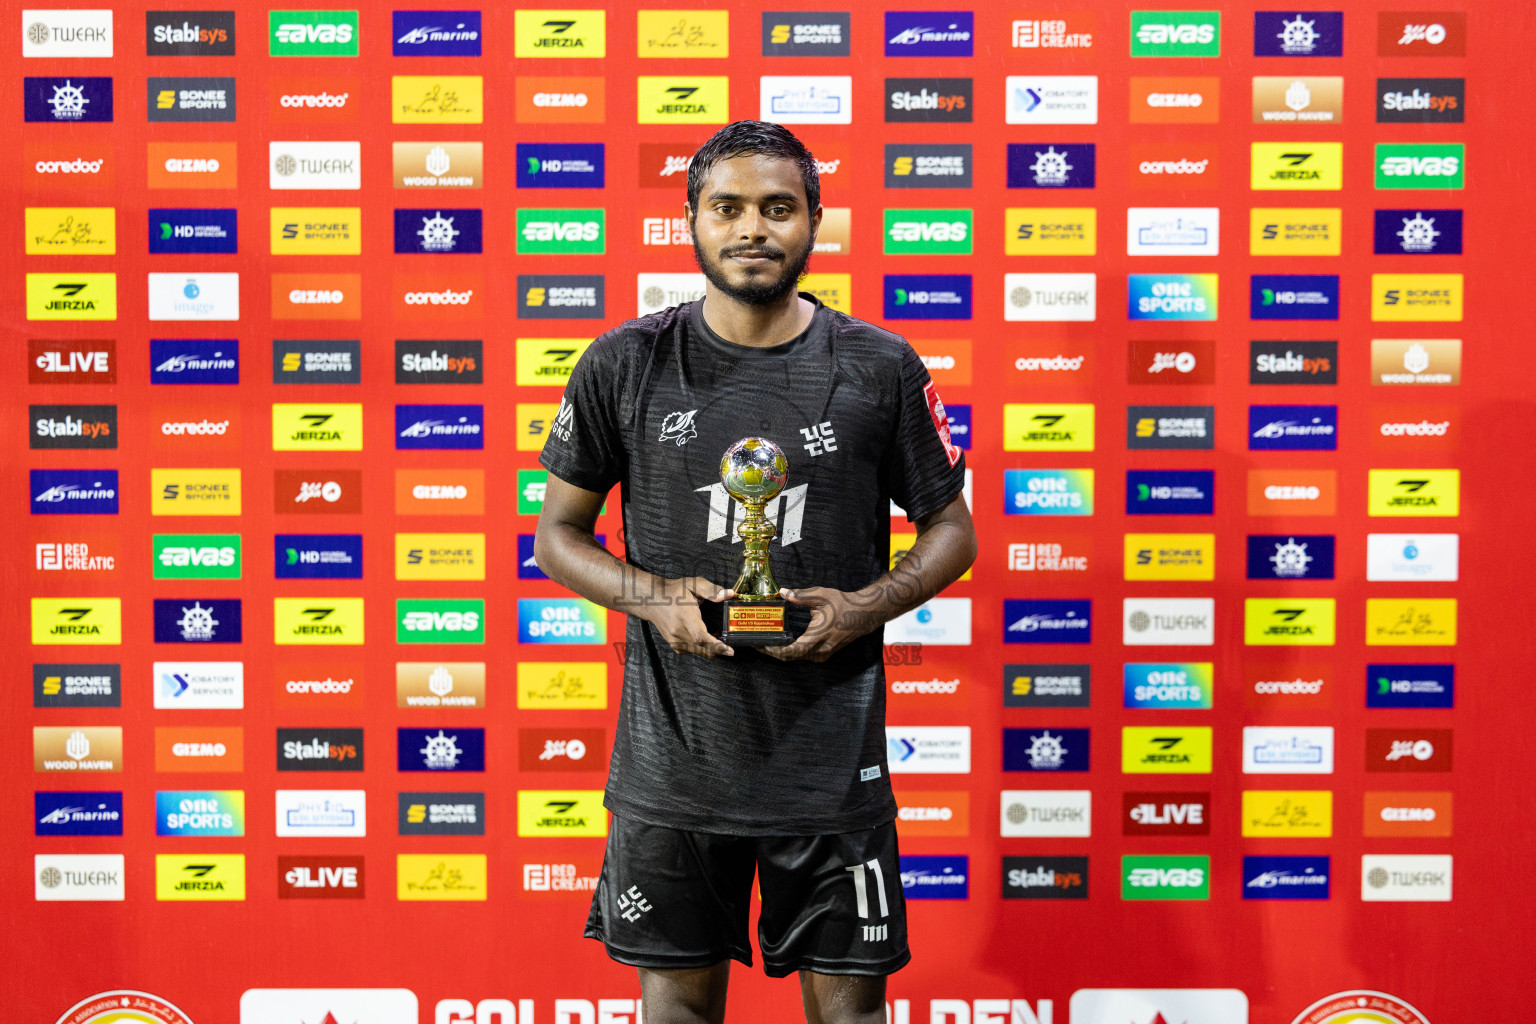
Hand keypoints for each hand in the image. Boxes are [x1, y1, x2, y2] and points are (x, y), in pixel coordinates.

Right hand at [646, 576, 735, 658]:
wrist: (651, 599)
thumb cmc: (673, 591)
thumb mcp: (693, 584)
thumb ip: (711, 590)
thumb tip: (729, 594)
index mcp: (685, 617)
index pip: (700, 637)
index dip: (716, 646)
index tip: (729, 650)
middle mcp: (678, 632)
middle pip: (702, 648)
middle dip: (718, 650)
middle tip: (730, 647)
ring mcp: (674, 640)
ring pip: (698, 651)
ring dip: (711, 650)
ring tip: (719, 639)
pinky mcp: (673, 644)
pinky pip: (691, 650)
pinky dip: (701, 648)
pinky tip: (707, 639)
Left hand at [762, 587, 877, 662]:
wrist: (863, 615)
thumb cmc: (844, 605)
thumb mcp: (822, 596)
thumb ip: (801, 596)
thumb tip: (784, 593)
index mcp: (818, 636)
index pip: (792, 650)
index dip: (775, 650)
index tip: (761, 644)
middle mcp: (820, 649)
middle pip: (791, 657)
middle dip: (773, 651)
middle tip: (758, 642)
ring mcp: (823, 654)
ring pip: (797, 658)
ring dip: (782, 652)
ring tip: (768, 641)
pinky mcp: (824, 654)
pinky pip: (804, 656)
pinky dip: (792, 651)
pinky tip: (784, 641)